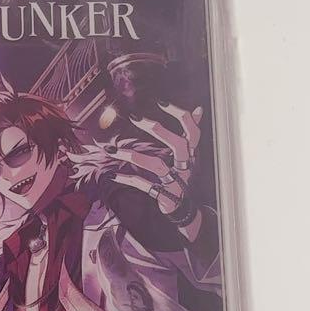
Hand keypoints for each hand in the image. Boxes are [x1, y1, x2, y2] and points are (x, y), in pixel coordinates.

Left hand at [68, 102, 202, 215]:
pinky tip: (112, 176)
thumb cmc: (182, 176)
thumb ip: (190, 134)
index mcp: (191, 153)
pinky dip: (129, 180)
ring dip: (132, 155)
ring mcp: (176, 181)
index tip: (161, 101)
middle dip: (158, 130)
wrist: (184, 209)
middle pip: (178, 144)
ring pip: (156, 165)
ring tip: (111, 149)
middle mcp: (186, 165)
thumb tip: (198, 109)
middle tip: (134, 117)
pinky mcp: (165, 195)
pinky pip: (145, 186)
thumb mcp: (188, 155)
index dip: (180, 115)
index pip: (191, 130)